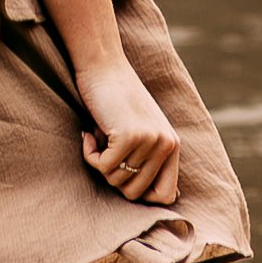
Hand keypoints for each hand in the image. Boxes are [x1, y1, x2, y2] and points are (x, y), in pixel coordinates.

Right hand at [76, 55, 179, 205]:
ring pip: (115, 180)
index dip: (142, 195)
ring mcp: (149, 141)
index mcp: (172, 145)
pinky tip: (89, 132)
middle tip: (106, 151)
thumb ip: (149, 159)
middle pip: (134, 193)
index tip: (123, 177)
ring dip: (99, 162)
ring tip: (100, 136)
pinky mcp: (128, 136)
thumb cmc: (116, 99)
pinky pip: (102, 166)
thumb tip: (150, 196)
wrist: (103, 65)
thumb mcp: (142, 130)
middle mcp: (166, 145)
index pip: (166, 196)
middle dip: (113, 177)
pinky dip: (89, 154)